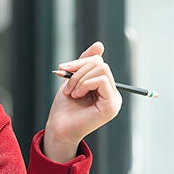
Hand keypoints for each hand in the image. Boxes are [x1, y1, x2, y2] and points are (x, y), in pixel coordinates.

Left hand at [43, 41, 121, 161]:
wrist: (59, 128)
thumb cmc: (64, 107)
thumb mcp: (72, 80)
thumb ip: (85, 63)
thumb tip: (99, 45)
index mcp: (105, 87)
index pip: (98, 62)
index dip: (79, 62)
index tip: (62, 69)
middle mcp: (112, 92)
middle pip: (101, 63)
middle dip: (78, 70)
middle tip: (66, 85)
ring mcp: (114, 99)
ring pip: (101, 70)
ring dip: (79, 78)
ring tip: (71, 92)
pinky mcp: (112, 105)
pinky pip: (101, 80)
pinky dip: (85, 84)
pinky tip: (77, 95)